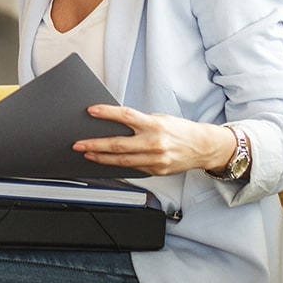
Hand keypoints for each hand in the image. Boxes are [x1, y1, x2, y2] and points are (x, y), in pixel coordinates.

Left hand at [72, 105, 237, 175]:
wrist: (203, 147)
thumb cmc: (180, 130)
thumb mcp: (160, 119)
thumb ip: (139, 122)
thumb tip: (115, 123)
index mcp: (154, 125)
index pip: (125, 116)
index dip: (106, 113)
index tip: (91, 111)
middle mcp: (154, 143)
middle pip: (118, 144)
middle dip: (94, 144)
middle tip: (78, 144)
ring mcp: (155, 160)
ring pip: (121, 161)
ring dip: (101, 158)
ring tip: (87, 153)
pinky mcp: (156, 171)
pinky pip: (132, 168)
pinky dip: (117, 165)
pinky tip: (106, 162)